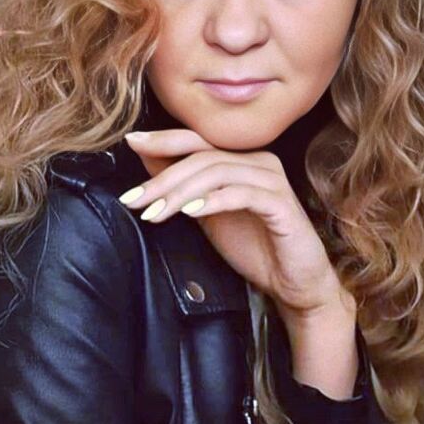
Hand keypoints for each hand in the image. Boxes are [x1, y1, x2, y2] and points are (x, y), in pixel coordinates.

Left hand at [118, 128, 351, 316]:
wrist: (293, 283)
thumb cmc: (253, 247)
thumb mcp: (207, 214)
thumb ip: (183, 188)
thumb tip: (146, 159)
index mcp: (242, 159)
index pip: (197, 140)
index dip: (163, 140)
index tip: (131, 142)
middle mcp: (259, 161)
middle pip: (202, 156)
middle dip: (163, 177)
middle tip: (134, 198)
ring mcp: (273, 181)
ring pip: (218, 172)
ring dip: (180, 193)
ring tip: (154, 213)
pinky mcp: (282, 205)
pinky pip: (243, 194)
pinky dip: (213, 201)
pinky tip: (191, 212)